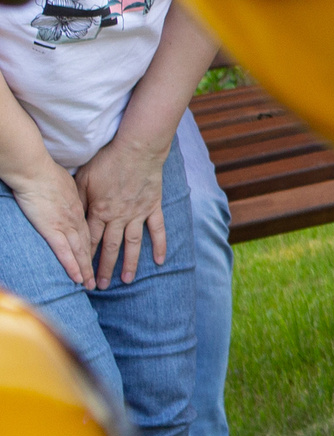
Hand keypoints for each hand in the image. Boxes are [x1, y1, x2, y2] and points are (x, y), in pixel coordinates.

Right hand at [8, 161, 90, 285]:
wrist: (35, 170)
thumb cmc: (47, 174)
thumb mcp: (68, 184)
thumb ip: (71, 196)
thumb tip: (70, 199)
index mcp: (80, 208)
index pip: (90, 232)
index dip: (95, 246)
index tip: (99, 258)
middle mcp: (77, 219)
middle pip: (88, 245)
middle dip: (94, 264)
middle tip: (100, 279)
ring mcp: (66, 225)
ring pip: (80, 251)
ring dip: (86, 270)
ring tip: (91, 285)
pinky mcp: (52, 229)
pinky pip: (64, 252)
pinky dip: (72, 266)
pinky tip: (77, 278)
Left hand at [75, 137, 166, 286]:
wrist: (137, 149)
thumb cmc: (107, 161)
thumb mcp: (84, 179)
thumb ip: (79, 201)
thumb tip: (72, 219)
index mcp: (99, 211)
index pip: (89, 240)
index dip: (84, 258)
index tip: (81, 273)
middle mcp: (118, 217)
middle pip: (109, 247)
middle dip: (103, 268)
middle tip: (100, 286)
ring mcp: (138, 214)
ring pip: (132, 243)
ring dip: (129, 263)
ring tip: (127, 281)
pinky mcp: (153, 207)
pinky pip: (157, 229)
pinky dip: (159, 245)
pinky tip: (160, 261)